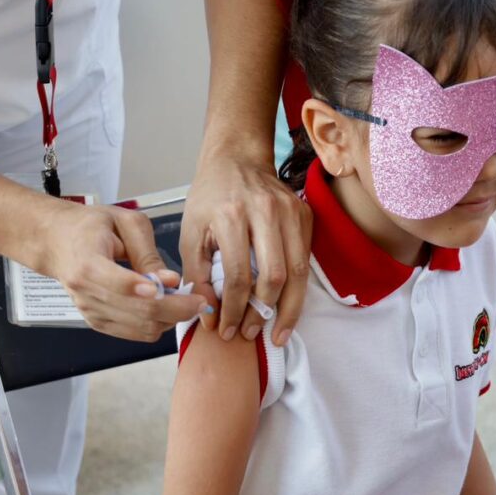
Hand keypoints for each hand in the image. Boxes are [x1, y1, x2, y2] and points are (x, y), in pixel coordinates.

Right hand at [32, 200, 207, 341]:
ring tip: (186, 300)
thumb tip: (170, 280)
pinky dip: (158, 324)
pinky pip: (136, 334)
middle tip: (202, 301)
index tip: (178, 286)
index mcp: (87, 263)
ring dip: (170, 318)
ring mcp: (90, 312)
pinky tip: (168, 307)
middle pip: (138, 312)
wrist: (57, 242)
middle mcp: (85, 293)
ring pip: (142, 328)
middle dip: (176, 309)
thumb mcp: (124, 222)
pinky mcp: (98, 323)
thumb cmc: (91, 226)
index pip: (121, 284)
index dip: (151, 290)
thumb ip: (148, 252)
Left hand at [180, 150, 311, 346]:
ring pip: (298, 271)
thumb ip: (196, 276)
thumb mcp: (190, 233)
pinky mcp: (305, 214)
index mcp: (231, 215)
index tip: (226, 330)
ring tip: (278, 333)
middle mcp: (264, 211)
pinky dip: (297, 287)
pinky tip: (286, 306)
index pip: (237, 275)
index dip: (233, 310)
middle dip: (264, 313)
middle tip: (252, 334)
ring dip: (289, 309)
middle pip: (275, 275)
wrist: (237, 159)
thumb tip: (210, 317)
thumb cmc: (209, 198)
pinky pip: (305, 259)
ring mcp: (290, 211)